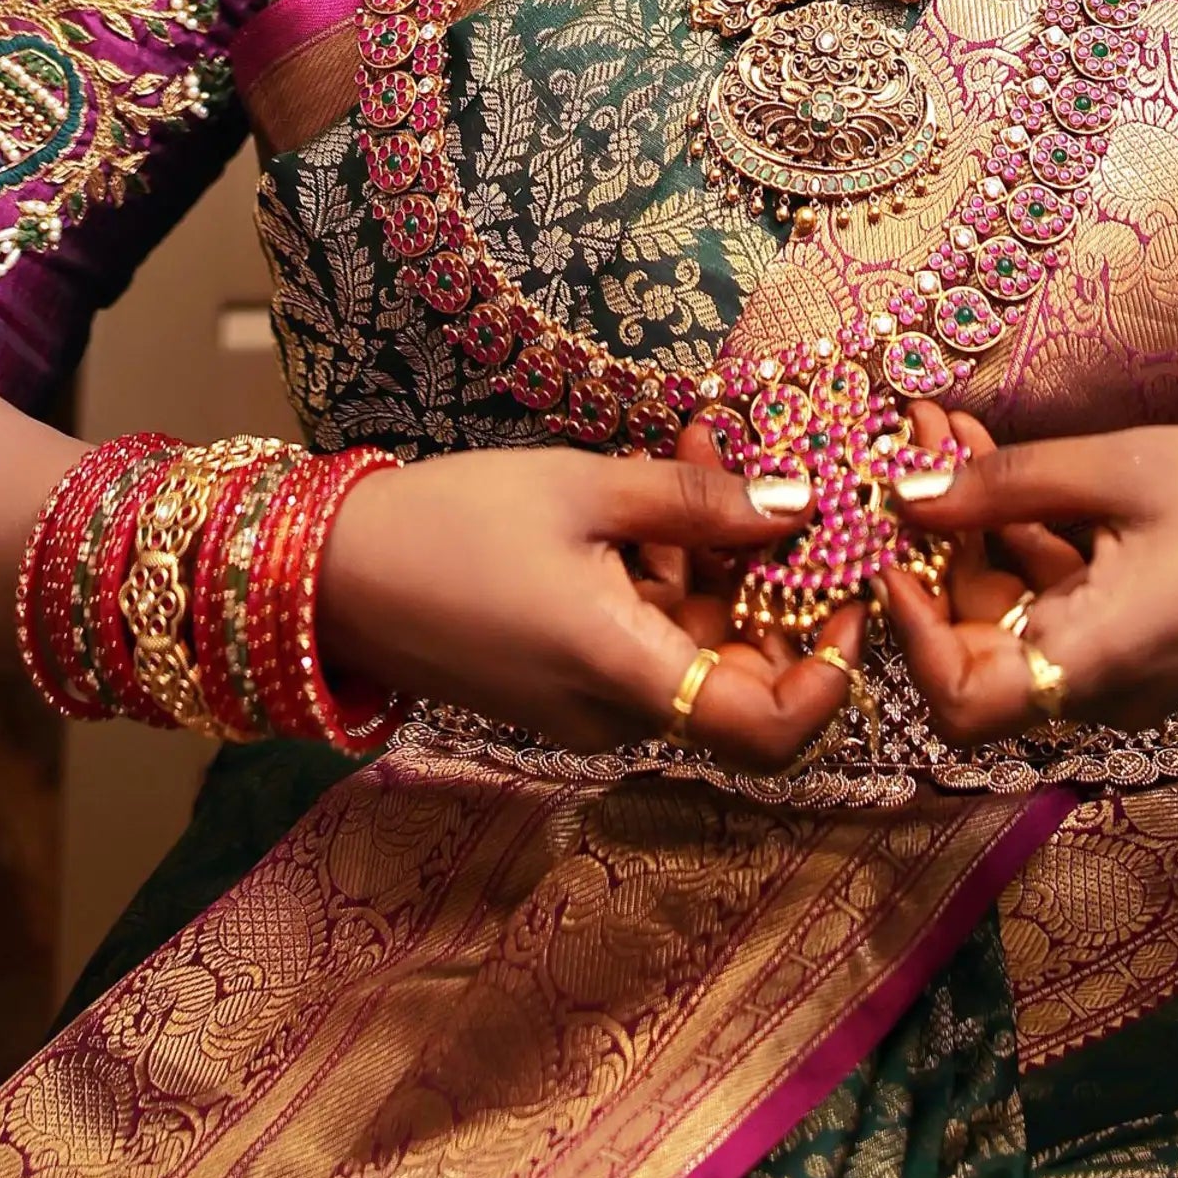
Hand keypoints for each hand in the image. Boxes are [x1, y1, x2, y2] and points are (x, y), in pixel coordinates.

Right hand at [316, 444, 854, 769]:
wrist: (329, 577)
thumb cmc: (449, 527)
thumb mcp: (581, 489)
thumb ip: (696, 502)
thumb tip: (800, 502)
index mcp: (626, 675)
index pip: (768, 730)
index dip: (829, 675)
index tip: (849, 593)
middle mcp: (616, 714)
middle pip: (741, 678)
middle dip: (775, 584)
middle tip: (790, 489)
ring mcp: (587, 706)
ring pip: (694, 649)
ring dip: (718, 560)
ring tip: (708, 448)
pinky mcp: (563, 684)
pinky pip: (646, 640)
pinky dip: (668, 573)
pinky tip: (661, 485)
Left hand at [885, 423, 1177, 741]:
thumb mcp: (1120, 470)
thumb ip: (1007, 487)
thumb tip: (904, 493)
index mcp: (1094, 665)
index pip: (959, 703)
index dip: (909, 630)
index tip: (889, 540)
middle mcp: (1097, 687)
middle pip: (974, 644)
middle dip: (930, 547)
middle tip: (907, 444)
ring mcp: (1117, 666)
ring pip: (1010, 609)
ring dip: (969, 524)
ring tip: (942, 424)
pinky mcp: (1135, 635)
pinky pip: (1054, 597)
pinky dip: (1018, 533)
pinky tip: (992, 452)